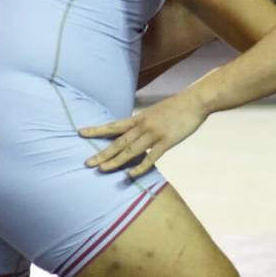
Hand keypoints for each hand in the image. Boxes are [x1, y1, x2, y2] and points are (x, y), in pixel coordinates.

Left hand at [80, 89, 208, 176]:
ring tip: (102, 169)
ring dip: (115, 161)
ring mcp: (154, 134)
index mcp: (139, 118)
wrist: (195, 101)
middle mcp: (143, 126)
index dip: (96, 130)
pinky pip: (151, 157)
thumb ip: (144, 122)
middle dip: (102, 153)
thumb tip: (134, 131)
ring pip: (130, 150)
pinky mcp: (167, 141)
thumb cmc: (177, 106)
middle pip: (118, 142)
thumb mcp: (155, 112)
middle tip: (87, 163)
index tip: (80, 132)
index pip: (113, 125)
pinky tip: (130, 175)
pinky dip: (140, 167)